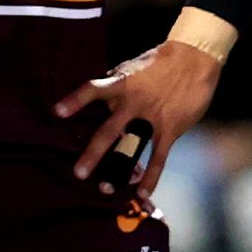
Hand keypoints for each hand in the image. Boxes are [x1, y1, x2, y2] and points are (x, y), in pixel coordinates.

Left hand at [53, 40, 220, 193]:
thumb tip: (96, 99)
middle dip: (93, 154)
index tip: (56, 112)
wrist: (195, 59)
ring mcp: (151, 119)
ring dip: (119, 170)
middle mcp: (133, 104)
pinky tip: (142, 193)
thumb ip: (114, 86)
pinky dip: (151, 175)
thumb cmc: (158, 63)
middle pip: (108, 131)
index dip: (75, 101)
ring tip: (105, 189)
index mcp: (120, 85)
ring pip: (132, 148)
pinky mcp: (170, 129)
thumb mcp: (131, 69)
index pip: (93, 90)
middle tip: (78, 173)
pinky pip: (159, 157)